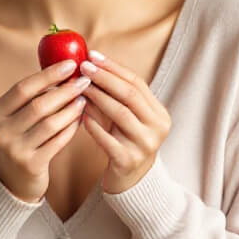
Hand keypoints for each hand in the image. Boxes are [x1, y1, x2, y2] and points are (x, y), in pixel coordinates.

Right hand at [0, 58, 89, 201]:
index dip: (49, 74)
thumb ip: (33, 94)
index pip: (23, 88)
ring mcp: (15, 149)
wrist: (14, 178)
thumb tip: (63, 65)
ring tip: (84, 99)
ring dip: (71, 109)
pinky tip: (81, 118)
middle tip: (84, 81)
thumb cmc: (22, 136)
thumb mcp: (17, 115)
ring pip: (50, 124)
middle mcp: (2, 131)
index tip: (71, 64)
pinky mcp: (31, 164)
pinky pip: (58, 141)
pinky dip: (72, 127)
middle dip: (65, 90)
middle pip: (38, 105)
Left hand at [79, 50, 171, 193]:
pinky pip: (108, 139)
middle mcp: (157, 128)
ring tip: (80, 87)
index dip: (114, 67)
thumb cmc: (124, 142)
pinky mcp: (129, 161)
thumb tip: (89, 65)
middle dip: (105, 78)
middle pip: (130, 95)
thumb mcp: (126, 119)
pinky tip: (81, 115)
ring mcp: (145, 145)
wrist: (131, 182)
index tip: (92, 55)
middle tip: (83, 67)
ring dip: (98, 97)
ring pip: (120, 113)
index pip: (137, 83)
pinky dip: (94, 126)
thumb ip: (114, 96)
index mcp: (159, 114)